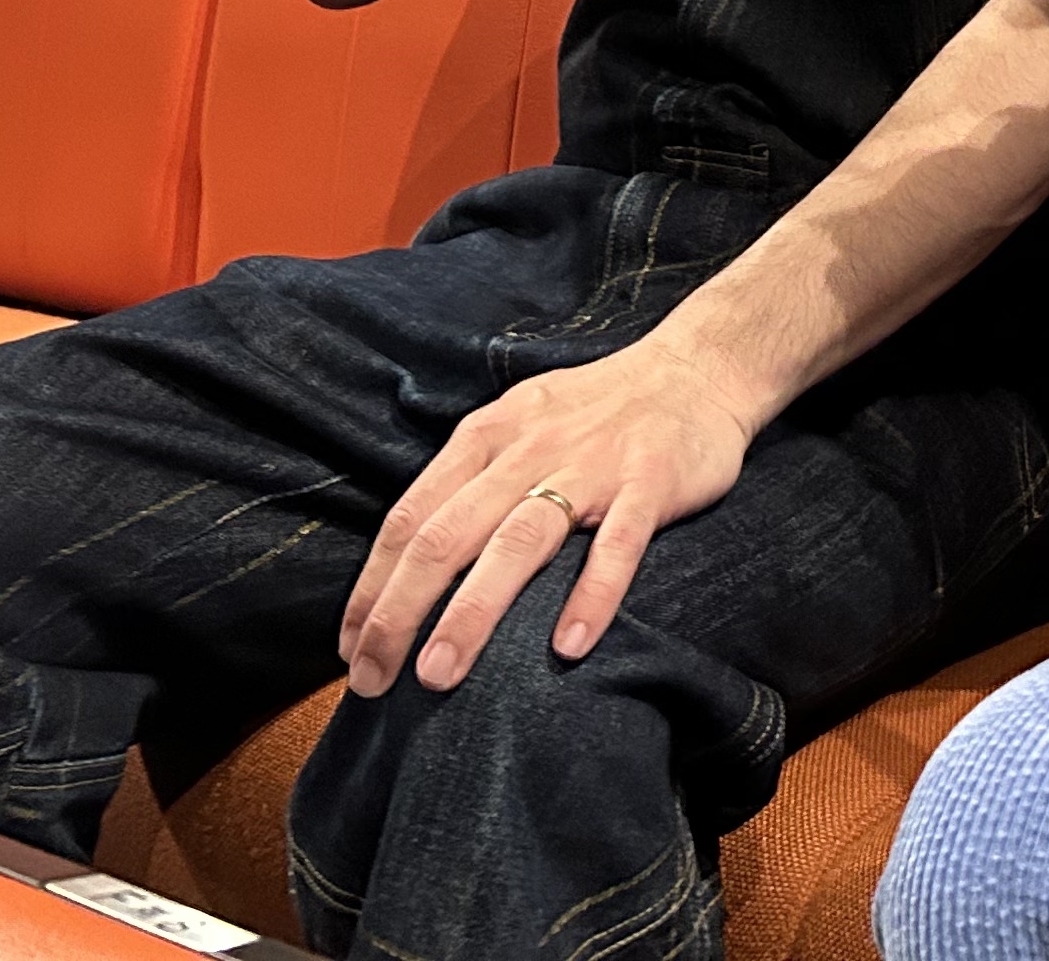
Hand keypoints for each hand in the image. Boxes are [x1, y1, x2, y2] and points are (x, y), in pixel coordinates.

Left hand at [338, 335, 753, 693]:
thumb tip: (408, 563)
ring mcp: (593, 464)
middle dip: (399, 611)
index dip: (372, 586)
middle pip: (448, 535)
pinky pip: (618, 543)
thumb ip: (471, 482)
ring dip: (472, 611)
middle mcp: (529, 449)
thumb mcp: (518, 425)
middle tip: (373, 680)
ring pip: (519, 540)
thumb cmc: (597, 411)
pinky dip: (591, 593)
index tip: (350, 647)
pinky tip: (568, 647)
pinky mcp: (651, 480)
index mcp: (487, 436)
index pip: (410, 517)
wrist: (698, 368)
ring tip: (439, 674)